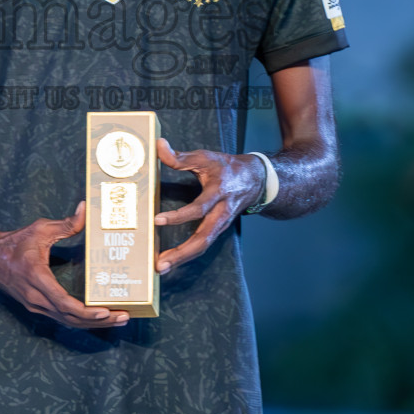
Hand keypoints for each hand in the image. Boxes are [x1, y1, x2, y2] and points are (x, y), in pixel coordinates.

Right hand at [0, 202, 130, 329]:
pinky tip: (97, 318)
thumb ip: (65, 223)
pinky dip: (80, 321)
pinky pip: (61, 318)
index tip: (105, 311)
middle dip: (98, 321)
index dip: (85, 311)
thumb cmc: (13, 243)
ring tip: (117, 320)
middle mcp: (35, 297)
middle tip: (123, 317)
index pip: (63, 302)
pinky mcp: (36, 307)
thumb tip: (86, 209)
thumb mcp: (39, 229)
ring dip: (92, 324)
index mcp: (36, 278)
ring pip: (67, 321)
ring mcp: (35, 305)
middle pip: (70, 317)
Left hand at [153, 138, 265, 274]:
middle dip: (182, 253)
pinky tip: (171, 260)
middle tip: (161, 263)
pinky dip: (187, 254)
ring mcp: (221, 224)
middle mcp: (222, 212)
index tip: (157, 220)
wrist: (256, 179)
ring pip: (203, 246)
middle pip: (203, 238)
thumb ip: (180, 156)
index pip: (199, 208)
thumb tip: (158, 146)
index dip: (179, 216)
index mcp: (219, 192)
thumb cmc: (227, 167)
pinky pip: (203, 245)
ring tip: (161, 267)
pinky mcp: (218, 229)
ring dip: (182, 258)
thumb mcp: (206, 157)